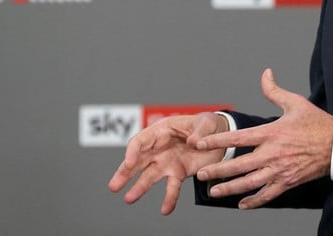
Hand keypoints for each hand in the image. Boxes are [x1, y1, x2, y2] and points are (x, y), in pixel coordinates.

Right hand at [108, 112, 228, 214]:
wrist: (218, 137)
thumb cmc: (208, 125)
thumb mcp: (207, 122)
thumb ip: (200, 131)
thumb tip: (193, 142)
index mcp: (162, 131)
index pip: (141, 141)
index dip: (133, 152)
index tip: (129, 163)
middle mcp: (159, 148)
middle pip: (137, 161)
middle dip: (124, 173)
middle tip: (114, 186)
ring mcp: (166, 162)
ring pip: (149, 176)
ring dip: (139, 188)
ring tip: (129, 199)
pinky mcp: (177, 173)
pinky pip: (171, 187)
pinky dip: (169, 199)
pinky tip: (165, 209)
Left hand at [194, 68, 332, 208]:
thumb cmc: (317, 123)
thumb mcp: (296, 103)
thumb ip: (275, 91)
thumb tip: (265, 74)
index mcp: (272, 133)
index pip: (238, 138)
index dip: (217, 141)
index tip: (200, 144)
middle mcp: (273, 154)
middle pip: (238, 165)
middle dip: (217, 171)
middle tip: (201, 174)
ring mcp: (280, 170)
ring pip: (249, 183)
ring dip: (229, 189)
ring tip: (214, 192)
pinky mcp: (288, 182)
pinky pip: (267, 194)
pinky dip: (253, 200)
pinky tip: (242, 203)